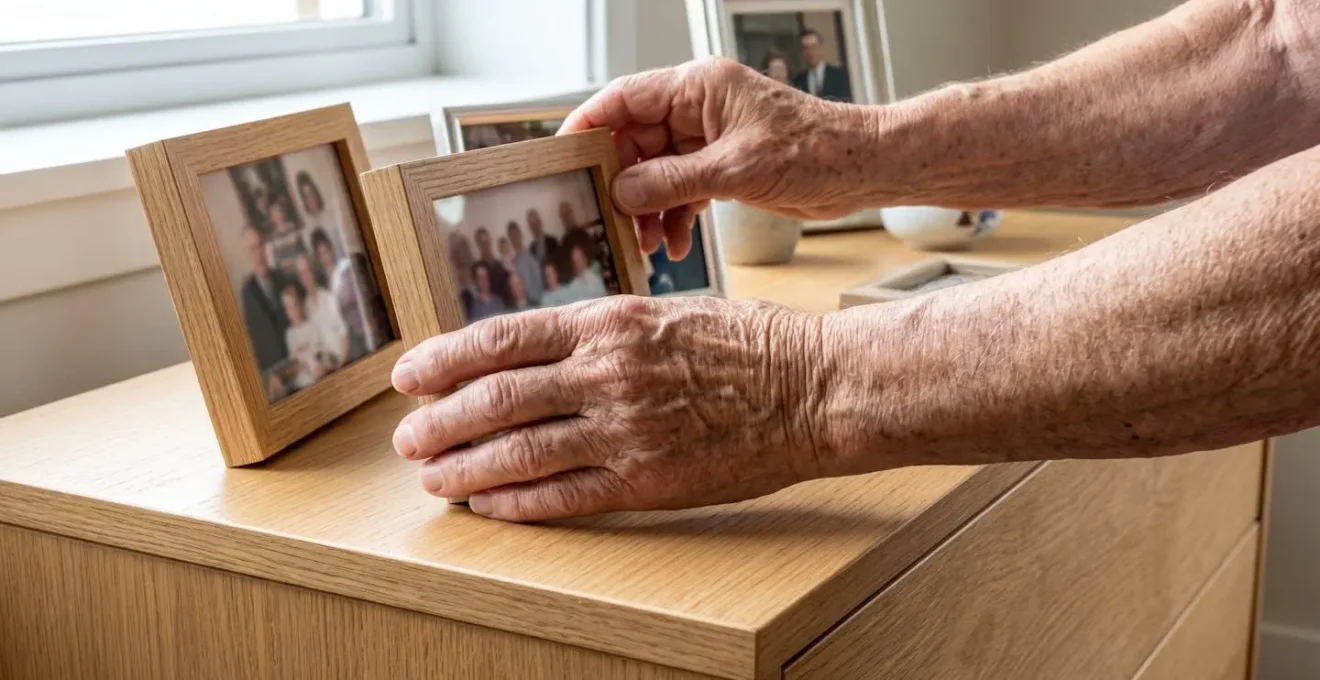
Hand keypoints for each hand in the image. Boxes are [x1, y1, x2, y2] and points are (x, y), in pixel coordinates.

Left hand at [389, 296, 829, 521]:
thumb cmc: (750, 344)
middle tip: (407, 438)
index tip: (409, 375)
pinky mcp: (648, 480)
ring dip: (466, 468)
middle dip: (439, 421)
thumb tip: (541, 351)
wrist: (816, 387)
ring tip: (434, 478)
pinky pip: (566, 495)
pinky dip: (519, 503)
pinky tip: (491, 508)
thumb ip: (603, 330)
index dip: (444, 359)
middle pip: (496, 398)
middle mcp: (607, 373)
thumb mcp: (668, 310)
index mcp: (610, 321)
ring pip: (519, 451)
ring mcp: (625, 429)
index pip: (502, 339)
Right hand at [559, 57, 873, 259]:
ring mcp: (709, 138)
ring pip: (656, 172)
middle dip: (621, 182)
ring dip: (646, 208)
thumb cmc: (817, 151)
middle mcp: (699, 108)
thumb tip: (623, 190)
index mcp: (699, 87)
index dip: (589, 126)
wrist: (862, 170)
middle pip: (635, 140)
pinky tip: (672, 245)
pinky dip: (672, 217)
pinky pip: (680, 190)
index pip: (625, 98)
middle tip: (607, 217)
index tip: (564, 156)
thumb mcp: (736, 169)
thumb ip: (673, 181)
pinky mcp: (722, 167)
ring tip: (644, 243)